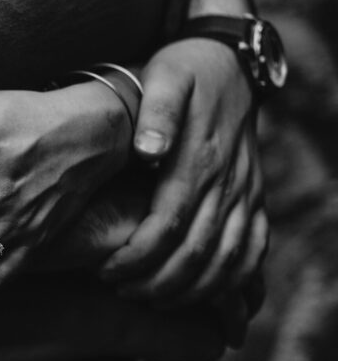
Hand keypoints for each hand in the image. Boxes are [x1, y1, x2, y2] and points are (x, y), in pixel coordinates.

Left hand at [99, 39, 268, 304]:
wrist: (230, 61)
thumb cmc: (183, 71)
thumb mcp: (164, 76)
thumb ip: (156, 111)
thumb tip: (148, 150)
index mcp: (199, 158)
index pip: (167, 224)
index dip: (137, 255)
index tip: (106, 270)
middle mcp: (228, 182)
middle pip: (196, 253)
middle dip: (156, 281)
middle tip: (120, 290)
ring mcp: (246, 192)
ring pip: (228, 261)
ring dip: (191, 290)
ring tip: (150, 298)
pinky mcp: (255, 197)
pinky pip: (254, 250)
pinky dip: (232, 281)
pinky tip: (203, 296)